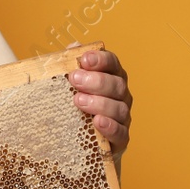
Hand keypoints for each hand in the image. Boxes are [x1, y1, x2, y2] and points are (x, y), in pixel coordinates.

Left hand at [66, 43, 130, 158]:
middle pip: (117, 84)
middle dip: (97, 81)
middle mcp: (120, 95)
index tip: (84, 59)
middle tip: (75, 79)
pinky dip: (110, 127)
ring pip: (119, 108)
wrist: (78, 142)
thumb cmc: (74, 106)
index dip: (101, 59)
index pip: (112, 63)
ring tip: (79, 101)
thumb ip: (70, 65)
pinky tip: (98, 122)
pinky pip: (121, 132)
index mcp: (110, 77)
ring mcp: (122, 117)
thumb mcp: (67, 85)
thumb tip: (73, 46)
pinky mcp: (120, 138)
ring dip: (100, 103)